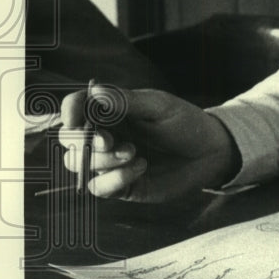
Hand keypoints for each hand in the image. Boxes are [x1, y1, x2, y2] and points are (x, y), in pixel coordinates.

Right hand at [58, 84, 239, 202]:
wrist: (209, 152)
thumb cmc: (185, 122)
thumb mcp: (159, 106)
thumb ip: (126, 100)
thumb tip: (94, 91)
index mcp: (110, 111)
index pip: (76, 107)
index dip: (69, 110)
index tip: (74, 117)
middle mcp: (105, 135)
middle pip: (69, 139)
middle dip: (84, 141)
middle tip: (111, 142)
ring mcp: (109, 162)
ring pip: (79, 164)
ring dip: (102, 161)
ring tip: (135, 153)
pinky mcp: (119, 185)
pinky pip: (98, 187)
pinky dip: (115, 179)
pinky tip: (141, 168)